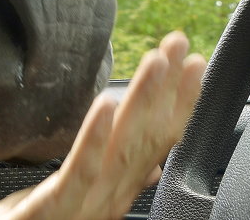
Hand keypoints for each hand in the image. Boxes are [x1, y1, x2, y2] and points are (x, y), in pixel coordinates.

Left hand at [0, 31, 204, 219]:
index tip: (195, 63)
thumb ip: (120, 179)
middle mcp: (110, 195)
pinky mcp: (54, 209)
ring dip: (143, 103)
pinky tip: (106, 104)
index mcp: (118, 189)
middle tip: (179, 46)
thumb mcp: (83, 196)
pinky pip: (78, 171)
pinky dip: (95, 137)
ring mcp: (86, 204)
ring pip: (122, 149)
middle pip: (147, 137)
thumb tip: (154, 166)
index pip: (159, 140)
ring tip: (156, 63)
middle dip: (167, 88)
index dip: (180, 102)